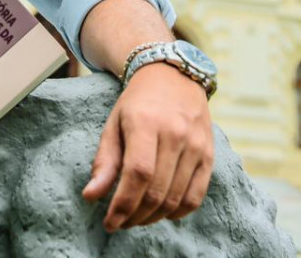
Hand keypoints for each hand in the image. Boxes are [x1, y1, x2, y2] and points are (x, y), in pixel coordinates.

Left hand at [81, 63, 213, 230]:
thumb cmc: (137, 103)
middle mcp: (175, 133)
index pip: (138, 174)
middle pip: (157, 190)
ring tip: (137, 218)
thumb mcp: (113, 124)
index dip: (123, 204)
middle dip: (135, 215)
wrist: (173, 76)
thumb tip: (91, 196)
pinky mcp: (209, 154)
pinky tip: (162, 212)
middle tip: (121, 223)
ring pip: (175, 197)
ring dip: (153, 217)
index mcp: (146, 123)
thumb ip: (105, 161)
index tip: (109, 223)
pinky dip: (178, 211)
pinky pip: (196, 195)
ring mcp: (196, 144)